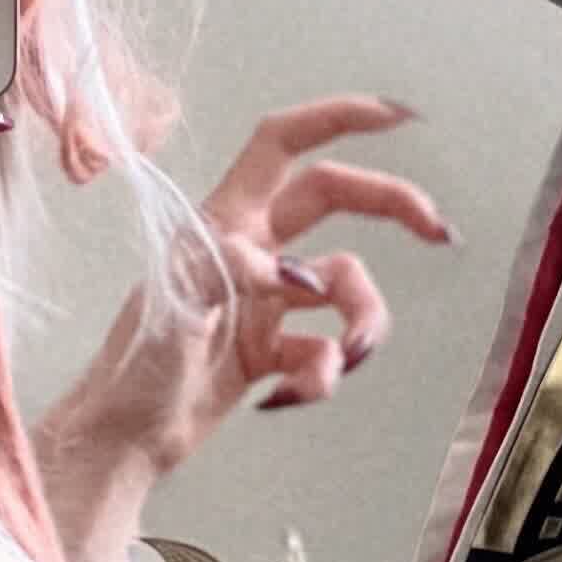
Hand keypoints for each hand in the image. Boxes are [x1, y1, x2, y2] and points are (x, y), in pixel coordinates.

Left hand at [32, 96, 448, 561]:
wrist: (122, 443)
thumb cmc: (134, 369)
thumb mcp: (176, 306)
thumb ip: (238, 273)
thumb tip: (303, 276)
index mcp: (222, 220)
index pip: (282, 145)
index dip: (336, 119)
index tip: (396, 120)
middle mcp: (250, 249)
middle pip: (335, 200)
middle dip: (390, 209)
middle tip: (440, 233)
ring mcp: (265, 301)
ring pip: (343, 289)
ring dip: (360, 321)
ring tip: (344, 361)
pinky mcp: (273, 351)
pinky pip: (325, 351)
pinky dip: (321, 377)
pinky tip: (284, 400)